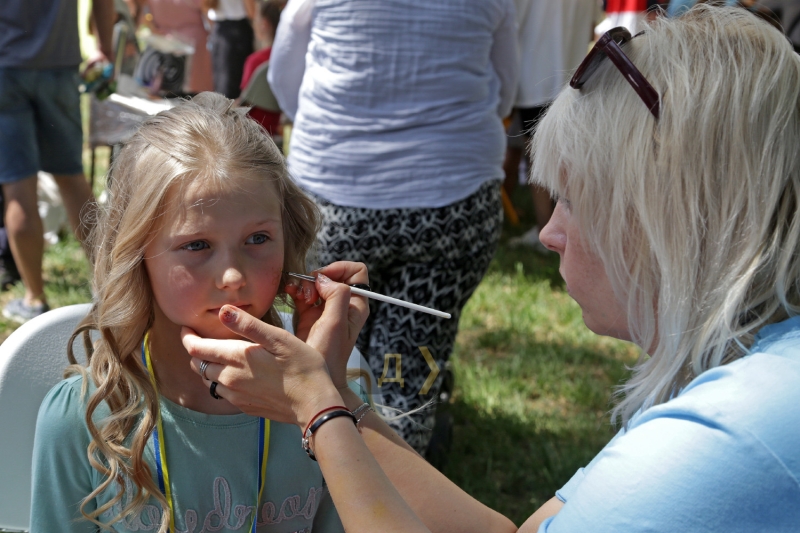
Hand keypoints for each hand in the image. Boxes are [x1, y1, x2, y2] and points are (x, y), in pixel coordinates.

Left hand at [182, 306, 341, 428]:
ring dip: (208, 367)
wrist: (315, 405)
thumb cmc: (303, 367)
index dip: (188, 337)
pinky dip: (221, 380)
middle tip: (202, 339)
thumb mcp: (279, 339)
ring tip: (219, 356)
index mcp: (236, 359)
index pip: (196, 349)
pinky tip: (237, 374)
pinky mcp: (244, 407)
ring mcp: (236, 396)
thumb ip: (248, 325)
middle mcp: (229, 380)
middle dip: (196, 351)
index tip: (187, 328)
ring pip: (209, 380)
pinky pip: (222, 392)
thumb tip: (223, 311)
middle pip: (198, 365)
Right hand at [285, 261, 369, 388]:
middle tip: (309, 294)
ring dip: (305, 284)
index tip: (324, 279)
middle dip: (319, 278)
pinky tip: (290, 294)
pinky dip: (296, 290)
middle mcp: (343, 305)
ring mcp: (326, 309)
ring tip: (298, 296)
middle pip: (333, 275)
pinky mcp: (310, 314)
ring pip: (317, 283)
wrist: (313, 377)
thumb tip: (324, 279)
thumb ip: (336, 296)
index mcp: (356, 305)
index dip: (341, 269)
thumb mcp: (335, 324)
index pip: (357, 272)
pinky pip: (304, 293)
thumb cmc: (328, 355)